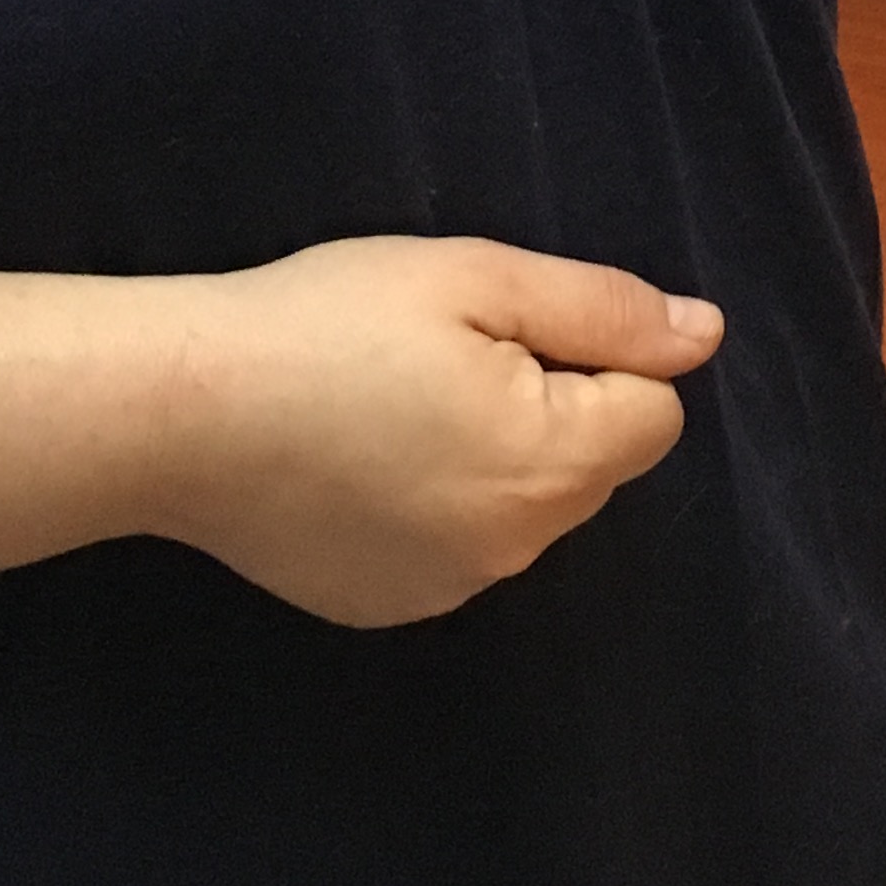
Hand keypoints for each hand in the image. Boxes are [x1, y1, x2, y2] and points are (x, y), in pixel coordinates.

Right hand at [144, 237, 720, 626]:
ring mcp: (448, 591)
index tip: (498, 329)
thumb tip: (703, 337)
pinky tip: (357, 462)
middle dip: (548, 407)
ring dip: (491, 458)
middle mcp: (514, 550)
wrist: (182, 410)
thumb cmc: (330, 321)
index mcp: (551, 465)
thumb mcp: (476, 278)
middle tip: (438, 355)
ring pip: (524, 509)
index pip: (651, 413)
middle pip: (591, 466)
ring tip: (389, 403)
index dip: (592, 355)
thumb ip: (604, 309)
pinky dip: (432, 505)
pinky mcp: (387, 606)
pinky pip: (457, 547)